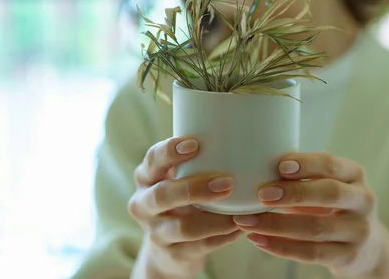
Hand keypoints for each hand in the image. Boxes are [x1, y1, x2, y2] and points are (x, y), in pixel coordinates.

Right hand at [128, 137, 243, 278]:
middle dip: (194, 188)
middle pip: (162, 195)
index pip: (152, 160)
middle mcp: (143, 203)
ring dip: (214, 220)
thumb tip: (245, 133)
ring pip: (183, 228)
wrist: (169, 245)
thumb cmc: (184, 196)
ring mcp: (155, 232)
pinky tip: (240, 227)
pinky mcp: (171, 255)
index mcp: (146, 176)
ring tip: (240, 214)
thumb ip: (200, 158)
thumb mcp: (181, 175)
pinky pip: (199, 247)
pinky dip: (222, 237)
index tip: (195, 143)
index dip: (170, 151)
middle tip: (227, 183)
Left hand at [232, 152, 385, 277]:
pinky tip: (258, 240)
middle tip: (262, 194)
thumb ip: (303, 177)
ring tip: (247, 221)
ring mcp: (358, 231)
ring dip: (277, 224)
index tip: (280, 166)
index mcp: (354, 175)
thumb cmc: (335, 207)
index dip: (307, 164)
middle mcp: (362, 201)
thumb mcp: (329, 185)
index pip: (332, 165)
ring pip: (316, 228)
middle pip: (329, 194)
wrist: (367, 248)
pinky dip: (280, 247)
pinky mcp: (348, 257)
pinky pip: (310, 253)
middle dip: (294, 193)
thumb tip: (259, 170)